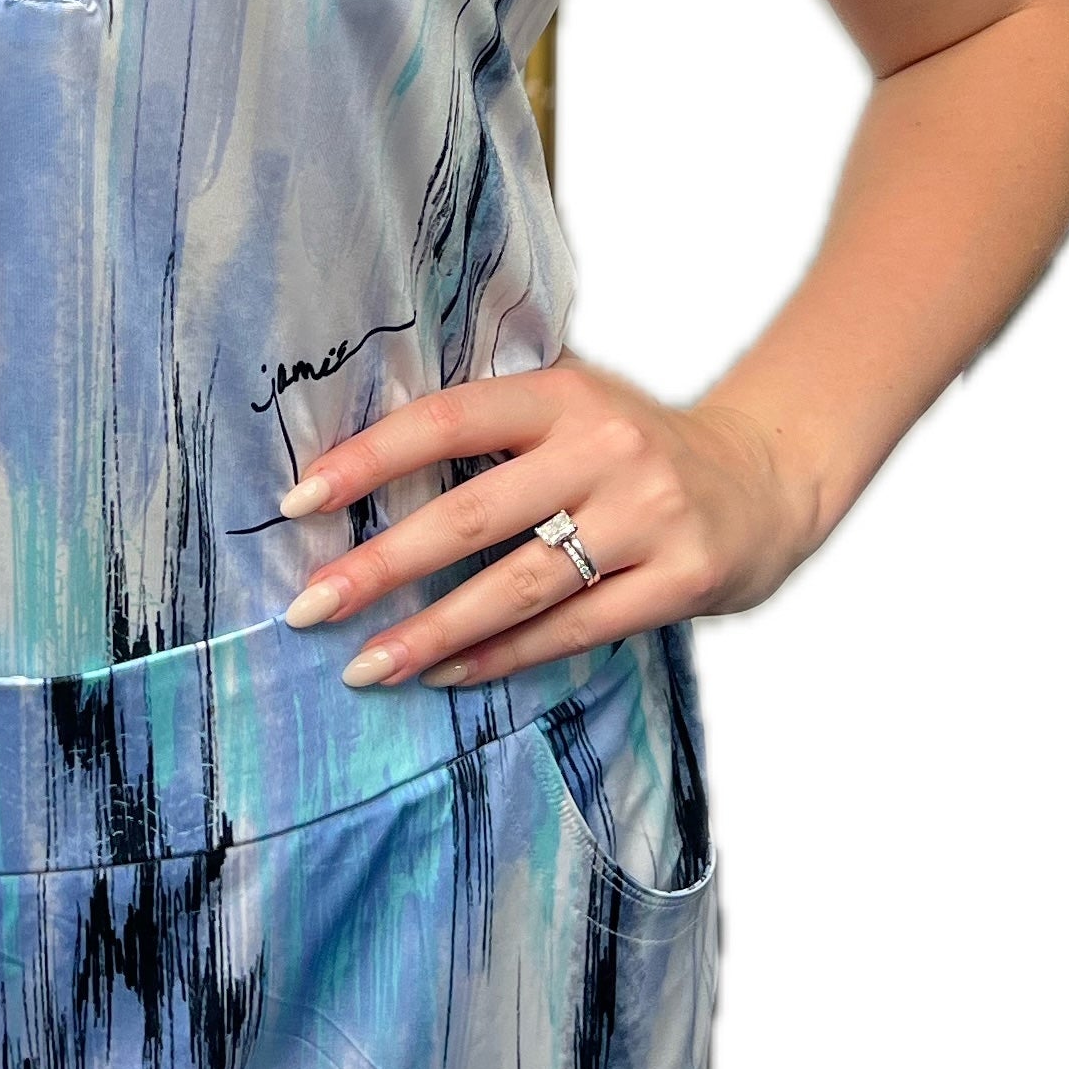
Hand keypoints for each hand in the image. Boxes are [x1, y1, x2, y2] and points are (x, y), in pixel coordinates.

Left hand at [277, 354, 817, 685]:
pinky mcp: (681, 580)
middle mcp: (606, 449)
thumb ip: (492, 415)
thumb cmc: (637, 445)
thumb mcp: (576, 401)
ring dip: (432, 633)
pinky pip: (573, 630)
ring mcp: (649, 517)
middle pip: (472, 513)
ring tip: (364, 666)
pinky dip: (502, 657)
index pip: (448, 420)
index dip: (370, 459)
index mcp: (564, 393)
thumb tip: (358, 451)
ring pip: (519, 586)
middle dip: (381, 566)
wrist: (769, 478)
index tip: (299, 502)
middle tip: (309, 606)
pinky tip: (444, 675)